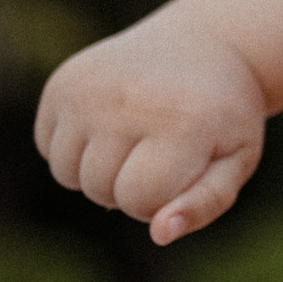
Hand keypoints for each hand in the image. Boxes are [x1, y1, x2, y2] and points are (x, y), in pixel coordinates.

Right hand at [34, 24, 266, 243]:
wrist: (203, 46)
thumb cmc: (222, 117)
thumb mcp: (235, 160)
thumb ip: (205, 204)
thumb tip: (160, 235)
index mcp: (180, 121)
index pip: (139, 201)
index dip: (161, 200)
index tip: (183, 170)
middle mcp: (126, 100)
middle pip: (100, 190)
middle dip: (129, 186)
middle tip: (162, 149)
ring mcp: (87, 88)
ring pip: (66, 174)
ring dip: (98, 172)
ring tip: (135, 138)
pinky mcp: (61, 82)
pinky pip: (47, 147)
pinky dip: (75, 149)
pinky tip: (110, 121)